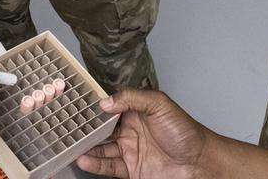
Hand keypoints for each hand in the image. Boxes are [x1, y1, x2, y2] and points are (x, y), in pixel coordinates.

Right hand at [77, 89, 211, 178]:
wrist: (200, 163)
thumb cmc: (185, 132)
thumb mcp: (159, 105)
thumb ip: (132, 99)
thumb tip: (106, 101)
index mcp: (135, 112)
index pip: (110, 106)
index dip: (94, 105)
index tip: (77, 104)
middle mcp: (129, 130)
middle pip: (101, 129)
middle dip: (85, 128)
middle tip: (67, 126)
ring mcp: (129, 151)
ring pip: (101, 148)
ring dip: (86, 147)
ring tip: (71, 144)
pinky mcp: (130, 170)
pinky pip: (108, 166)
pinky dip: (94, 163)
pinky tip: (84, 159)